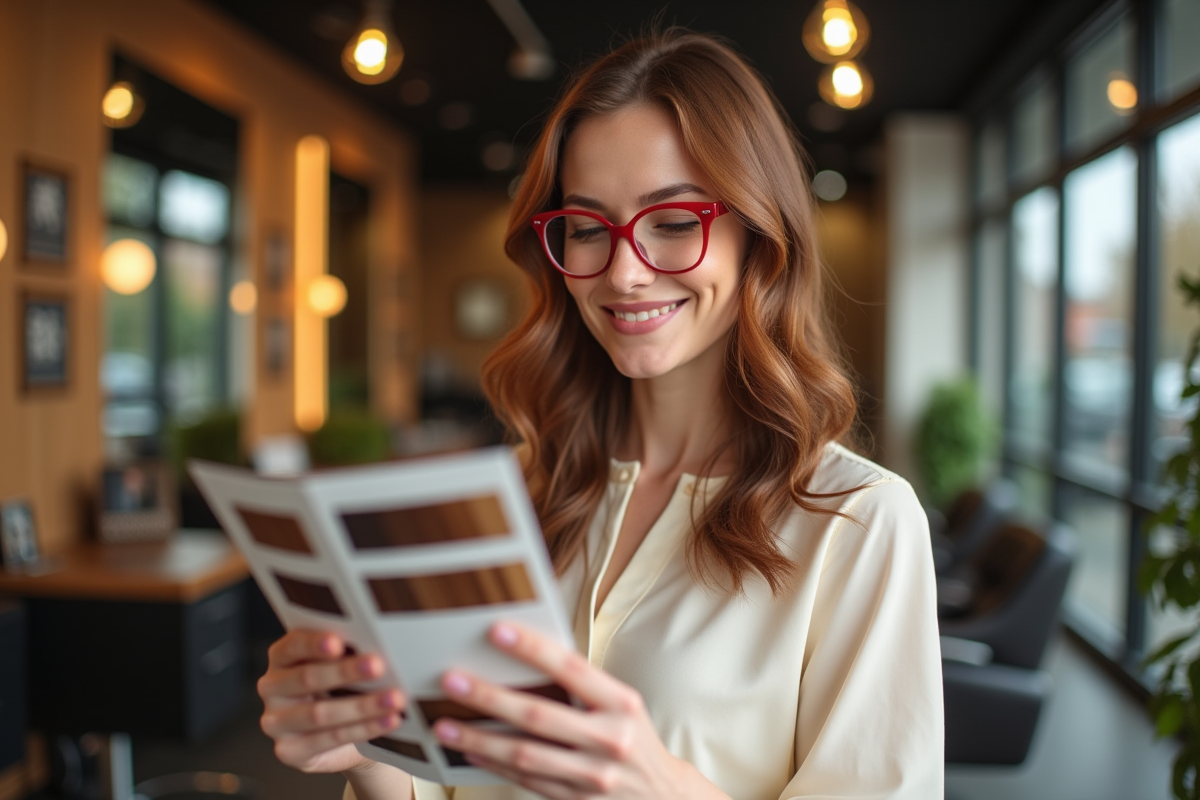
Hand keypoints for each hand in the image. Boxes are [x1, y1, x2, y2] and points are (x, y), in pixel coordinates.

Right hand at [256, 630, 405, 773]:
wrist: (345, 734)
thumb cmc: (343, 688)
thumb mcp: (342, 666)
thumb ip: (348, 653)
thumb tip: (378, 642)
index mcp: (281, 657)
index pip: (292, 645)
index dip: (315, 644)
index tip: (339, 642)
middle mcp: (272, 688)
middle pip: (307, 678)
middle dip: (345, 671)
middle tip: (378, 666)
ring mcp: (276, 722)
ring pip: (319, 713)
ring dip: (361, 706)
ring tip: (393, 699)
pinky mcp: (288, 751)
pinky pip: (328, 739)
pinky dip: (364, 729)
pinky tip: (389, 721)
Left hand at [429, 622, 728, 799]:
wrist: (662, 795)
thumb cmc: (632, 737)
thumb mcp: (621, 705)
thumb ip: (582, 686)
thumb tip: (524, 656)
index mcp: (621, 704)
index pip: (571, 668)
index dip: (532, 649)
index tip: (496, 631)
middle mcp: (610, 739)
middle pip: (539, 715)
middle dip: (490, 697)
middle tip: (452, 680)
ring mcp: (593, 776)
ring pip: (525, 754)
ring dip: (479, 739)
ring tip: (445, 726)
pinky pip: (526, 781)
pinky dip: (495, 765)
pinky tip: (471, 752)